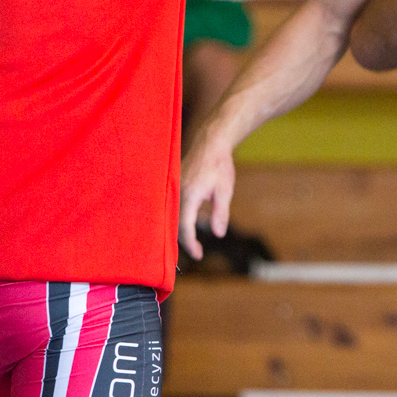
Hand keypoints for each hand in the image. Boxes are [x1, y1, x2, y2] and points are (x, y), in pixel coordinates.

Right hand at [178, 134, 237, 260]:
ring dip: (182, 229)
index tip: (199, 255)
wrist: (210, 141)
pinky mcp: (171, 185)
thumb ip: (220, 214)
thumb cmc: (219, 165)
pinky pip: (172, 206)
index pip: (185, 228)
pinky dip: (180, 217)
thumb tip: (218, 234)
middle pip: (175, 225)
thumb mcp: (224, 191)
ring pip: (172, 216)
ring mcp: (171, 188)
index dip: (190, 244)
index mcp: (188, 196)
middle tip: (198, 251)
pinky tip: (192, 221)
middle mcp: (175, 193)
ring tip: (194, 240)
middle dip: (185, 240)